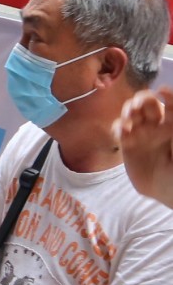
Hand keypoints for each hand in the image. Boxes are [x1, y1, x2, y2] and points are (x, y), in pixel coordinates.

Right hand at [113, 87, 172, 207]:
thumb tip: (170, 102)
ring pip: (131, 113)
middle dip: (141, 100)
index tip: (162, 92)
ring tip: (129, 119)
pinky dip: (118, 127)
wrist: (168, 192)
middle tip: (137, 107)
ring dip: (128, 111)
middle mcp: (156, 125)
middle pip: (146, 103)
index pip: (168, 103)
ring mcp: (141, 134)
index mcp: (172, 123)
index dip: (166, 95)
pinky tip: (122, 133)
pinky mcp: (127, 144)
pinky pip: (119, 129)